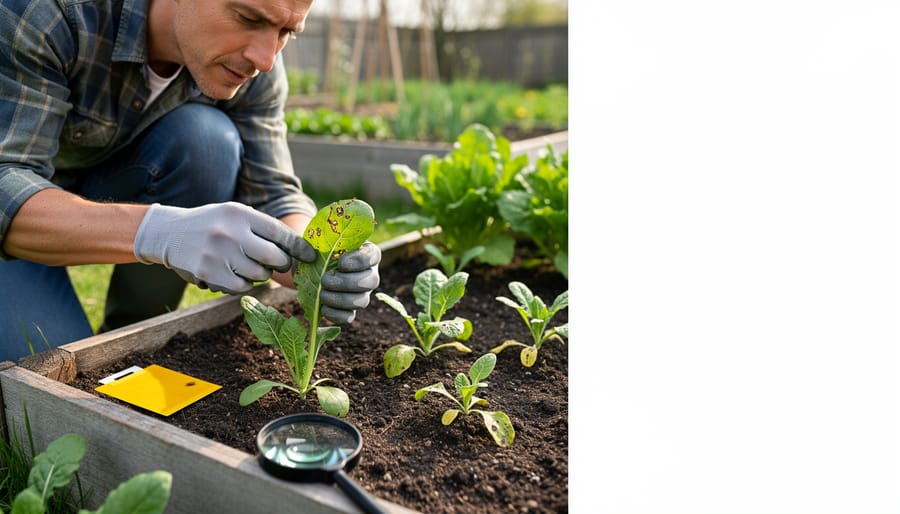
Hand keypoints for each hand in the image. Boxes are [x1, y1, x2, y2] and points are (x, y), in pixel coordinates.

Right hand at [133, 202, 304, 293]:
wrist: (170, 233)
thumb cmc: (214, 224)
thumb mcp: (236, 214)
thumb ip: (264, 228)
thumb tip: (300, 249)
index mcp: (240, 214)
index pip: (280, 233)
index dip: (299, 248)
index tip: (310, 256)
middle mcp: (229, 232)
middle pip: (274, 257)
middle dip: (283, 264)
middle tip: (280, 263)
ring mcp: (217, 254)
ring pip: (260, 275)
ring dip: (262, 274)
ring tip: (249, 264)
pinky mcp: (208, 273)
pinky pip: (242, 286)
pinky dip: (245, 283)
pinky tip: (236, 273)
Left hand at [293, 240, 380, 323]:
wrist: (308, 267)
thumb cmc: (316, 250)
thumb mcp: (318, 242)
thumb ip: (316, 242)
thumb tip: (311, 255)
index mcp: (365, 253)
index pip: (373, 255)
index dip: (359, 261)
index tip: (341, 263)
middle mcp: (368, 274)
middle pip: (371, 281)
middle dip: (346, 282)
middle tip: (325, 279)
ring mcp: (361, 294)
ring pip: (362, 301)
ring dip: (340, 299)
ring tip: (321, 294)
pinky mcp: (350, 310)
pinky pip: (350, 317)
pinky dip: (336, 315)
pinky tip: (323, 308)